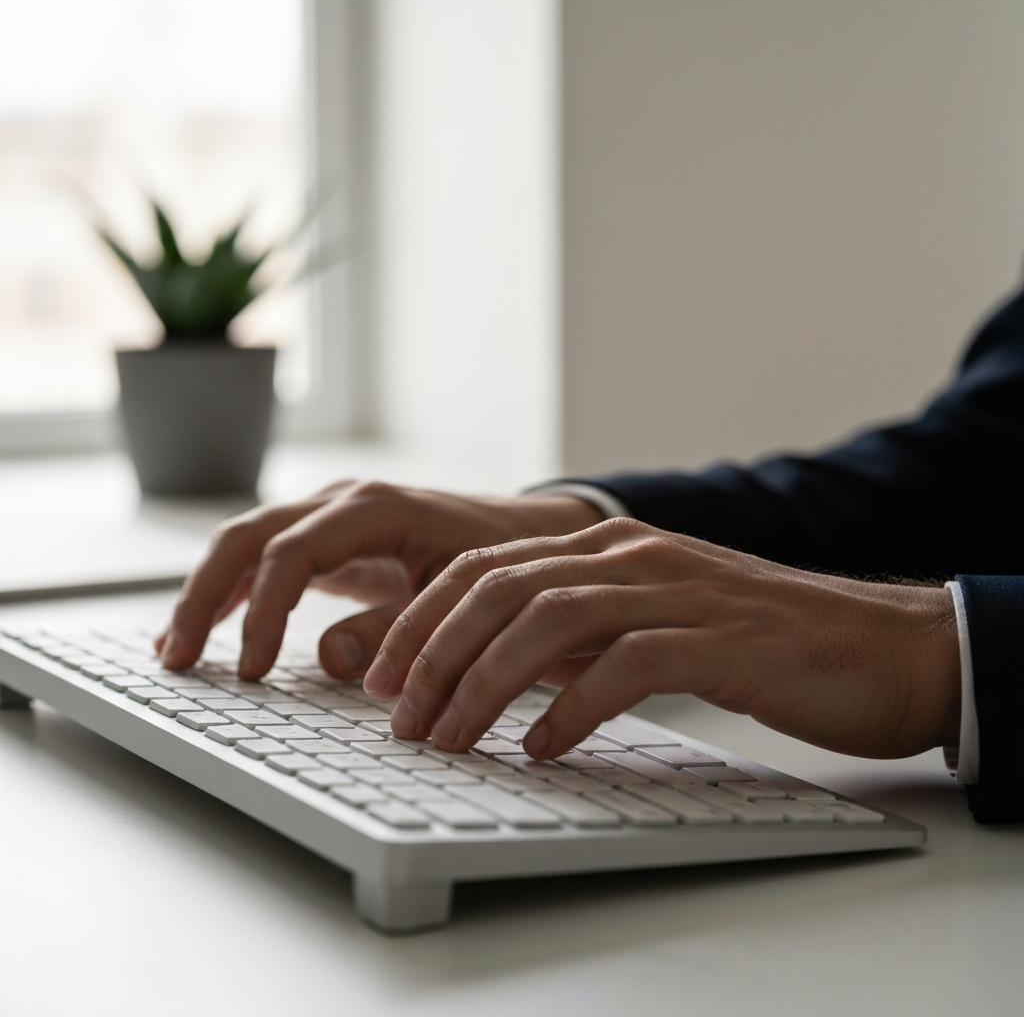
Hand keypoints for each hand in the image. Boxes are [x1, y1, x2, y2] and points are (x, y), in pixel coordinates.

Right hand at [155, 480, 602, 679]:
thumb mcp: (457, 599)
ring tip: (175, 651)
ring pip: (247, 543)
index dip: (263, 610)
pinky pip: (267, 559)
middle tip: (179, 658)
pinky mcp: (333, 539)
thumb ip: (398, 629)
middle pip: (248, 537)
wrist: (527, 535)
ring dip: (209, 593)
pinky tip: (211, 630)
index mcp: (373, 508)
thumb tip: (329, 662)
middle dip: (205, 595)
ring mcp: (333, 516)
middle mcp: (343, 502)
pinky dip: (235, 592)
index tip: (252, 669)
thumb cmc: (501, 562)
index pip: (291, 552)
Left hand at [366, 517, 960, 759]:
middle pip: (501, 587)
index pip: (486, 569)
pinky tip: (542, 746)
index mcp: (606, 547)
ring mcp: (676, 591)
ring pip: (550, 619)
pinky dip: (573, 706)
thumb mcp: (645, 624)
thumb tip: (492, 671)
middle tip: (400, 718)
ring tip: (448, 739)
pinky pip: (626, 665)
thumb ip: (576, 633)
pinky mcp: (720, 639)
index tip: (382, 677)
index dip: (423, 620)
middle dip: (435, 653)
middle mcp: (632, 556)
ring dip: (485, 684)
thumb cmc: (751, 644)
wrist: (876, 646)